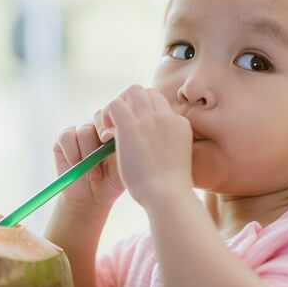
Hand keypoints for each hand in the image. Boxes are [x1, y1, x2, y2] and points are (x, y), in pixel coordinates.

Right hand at [53, 118, 124, 211]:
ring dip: (87, 154)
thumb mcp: (121, 166)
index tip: (110, 140)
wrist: (90, 197)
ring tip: (94, 174)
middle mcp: (96, 127)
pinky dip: (71, 151)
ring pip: (83, 130)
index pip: (114, 115)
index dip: (111, 125)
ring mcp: (79, 131)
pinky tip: (76, 165)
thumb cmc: (110, 181)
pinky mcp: (63, 138)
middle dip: (99, 137)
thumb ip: (120, 149)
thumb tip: (116, 134)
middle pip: (97, 118)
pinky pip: (66, 136)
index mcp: (114, 130)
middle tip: (102, 156)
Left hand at [101, 84, 192, 206]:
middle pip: (147, 92)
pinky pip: (115, 104)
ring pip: (132, 91)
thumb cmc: (171, 189)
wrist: (168, 195)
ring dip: (120, 105)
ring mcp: (149, 118)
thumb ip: (165, 147)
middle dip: (132, 102)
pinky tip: (107, 132)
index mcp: (180, 125)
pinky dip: (108, 113)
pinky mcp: (131, 125)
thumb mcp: (174, 162)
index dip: (146, 112)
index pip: (161, 104)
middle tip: (121, 122)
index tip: (137, 127)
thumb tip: (149, 147)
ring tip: (112, 125)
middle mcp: (167, 116)